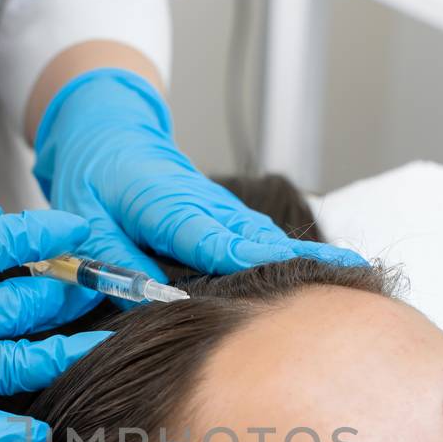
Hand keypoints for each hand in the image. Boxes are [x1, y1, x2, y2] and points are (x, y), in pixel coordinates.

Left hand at [32, 68, 366, 299]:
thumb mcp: (87, 225)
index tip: (289, 280)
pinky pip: (266, 241)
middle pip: (260, 241)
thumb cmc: (94, 181)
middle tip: (352, 285)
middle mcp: (207, 206)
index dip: (252, 264)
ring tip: (355, 283)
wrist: (109, 135)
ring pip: (270, 241)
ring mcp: (224, 211)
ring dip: (308, 261)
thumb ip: (114, 266)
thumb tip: (144, 306)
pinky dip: (296, 258)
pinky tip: (328, 276)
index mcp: (168, 204)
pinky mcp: (231, 219)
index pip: (216, 242)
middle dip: (302, 264)